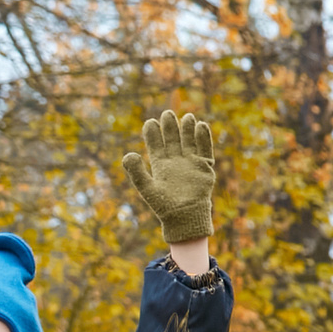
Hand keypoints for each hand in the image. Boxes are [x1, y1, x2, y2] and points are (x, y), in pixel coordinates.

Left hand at [119, 109, 216, 245]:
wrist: (185, 218)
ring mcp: (190, 163)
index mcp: (160, 166)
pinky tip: (200, 126)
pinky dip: (203, 138)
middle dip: (170, 126)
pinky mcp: (204, 167)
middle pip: (172, 139)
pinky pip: (204, 149)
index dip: (153, 133)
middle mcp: (175, 162)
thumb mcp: (148, 189)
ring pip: (189, 141)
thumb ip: (137, 172)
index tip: (150, 122)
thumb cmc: (164, 206)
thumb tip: (128, 154)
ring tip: (187, 117)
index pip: (156, 145)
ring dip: (187, 129)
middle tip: (167, 113)